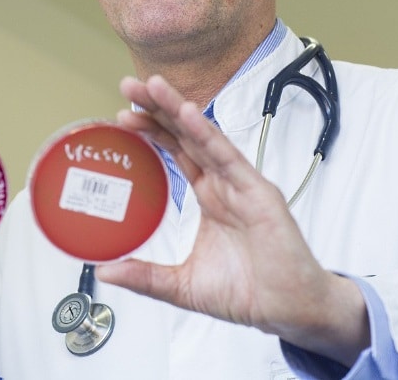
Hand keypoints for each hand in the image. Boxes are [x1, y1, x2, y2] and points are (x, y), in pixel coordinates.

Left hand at [96, 75, 368, 365]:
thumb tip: (106, 270)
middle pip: (186, 135)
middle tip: (129, 85)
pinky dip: (208, 134)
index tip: (123, 114)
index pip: (177, 150)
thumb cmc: (248, 292)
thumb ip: (145, 276)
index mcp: (209, 196)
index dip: (152, 130)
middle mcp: (224, 183)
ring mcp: (242, 185)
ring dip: (178, 109)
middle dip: (158, 108)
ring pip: (205, 137)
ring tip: (153, 87)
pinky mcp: (259, 194)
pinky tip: (188, 114)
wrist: (290, 312)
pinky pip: (229, 158)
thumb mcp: (183, 285)